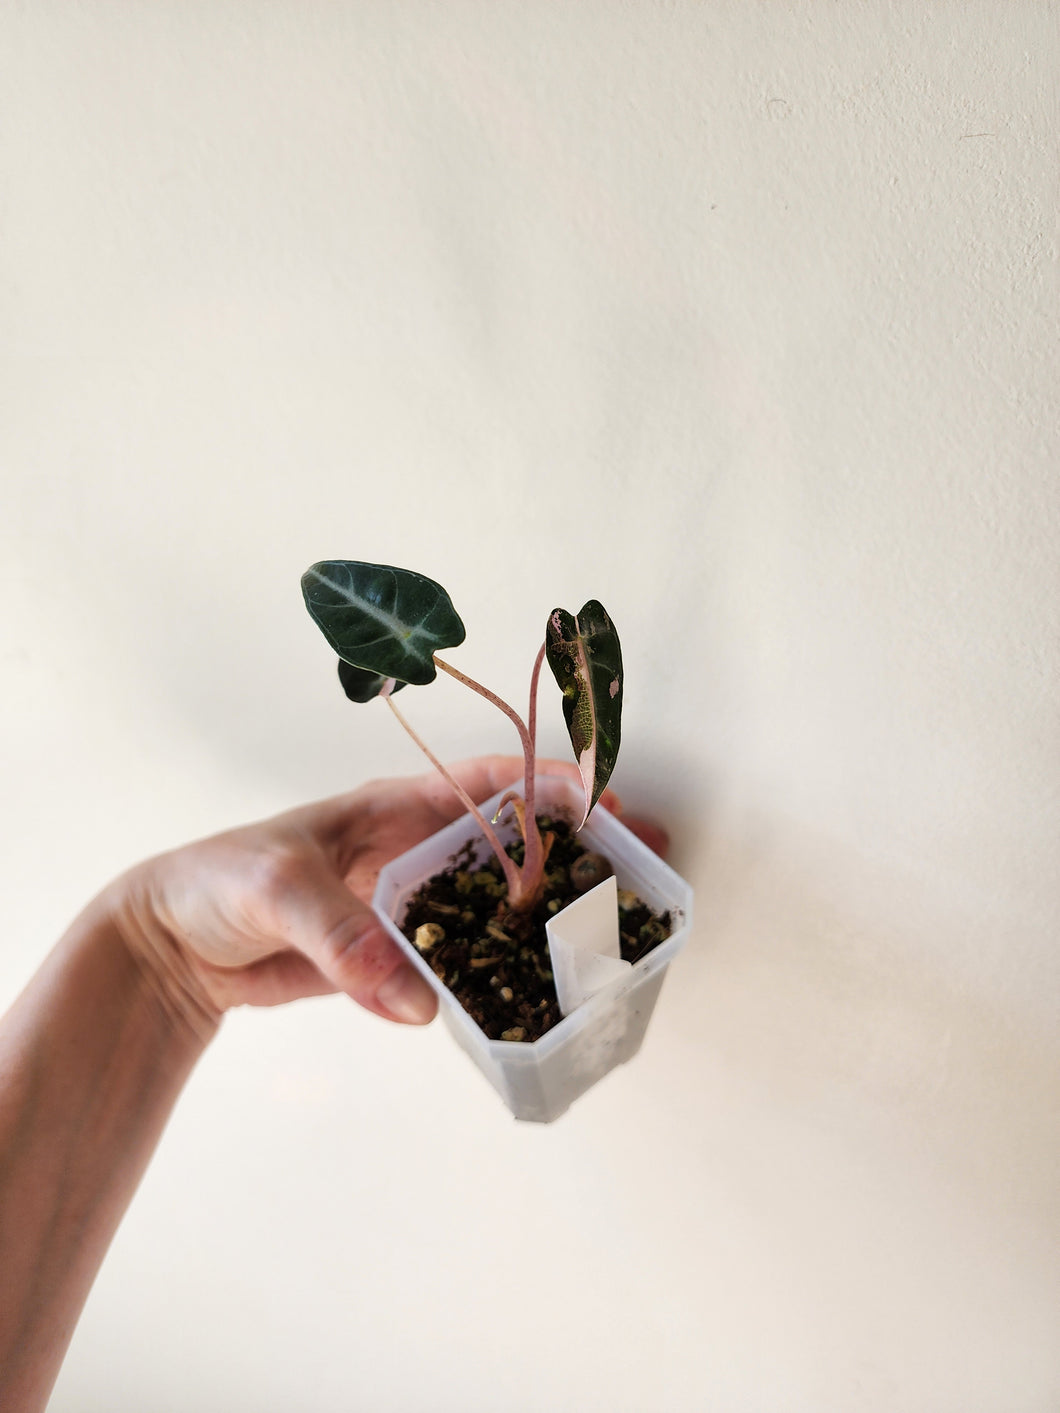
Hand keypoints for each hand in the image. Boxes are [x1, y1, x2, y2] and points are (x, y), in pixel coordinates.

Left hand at [106, 756, 668, 1037]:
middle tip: (644, 864)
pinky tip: (539, 989)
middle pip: (515, 841)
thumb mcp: (278, 888)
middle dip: (579, 846)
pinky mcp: (396, 956)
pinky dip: (502, 969)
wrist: (173, 948)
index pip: (492, 782)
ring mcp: (411, 904)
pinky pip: (463, 960)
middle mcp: (414, 848)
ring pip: (497, 903)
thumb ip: (343, 936)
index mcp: (395, 806)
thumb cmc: (219, 883)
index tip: (608, 805)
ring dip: (551, 912)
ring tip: (612, 930)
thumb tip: (416, 1001)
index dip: (553, 786)